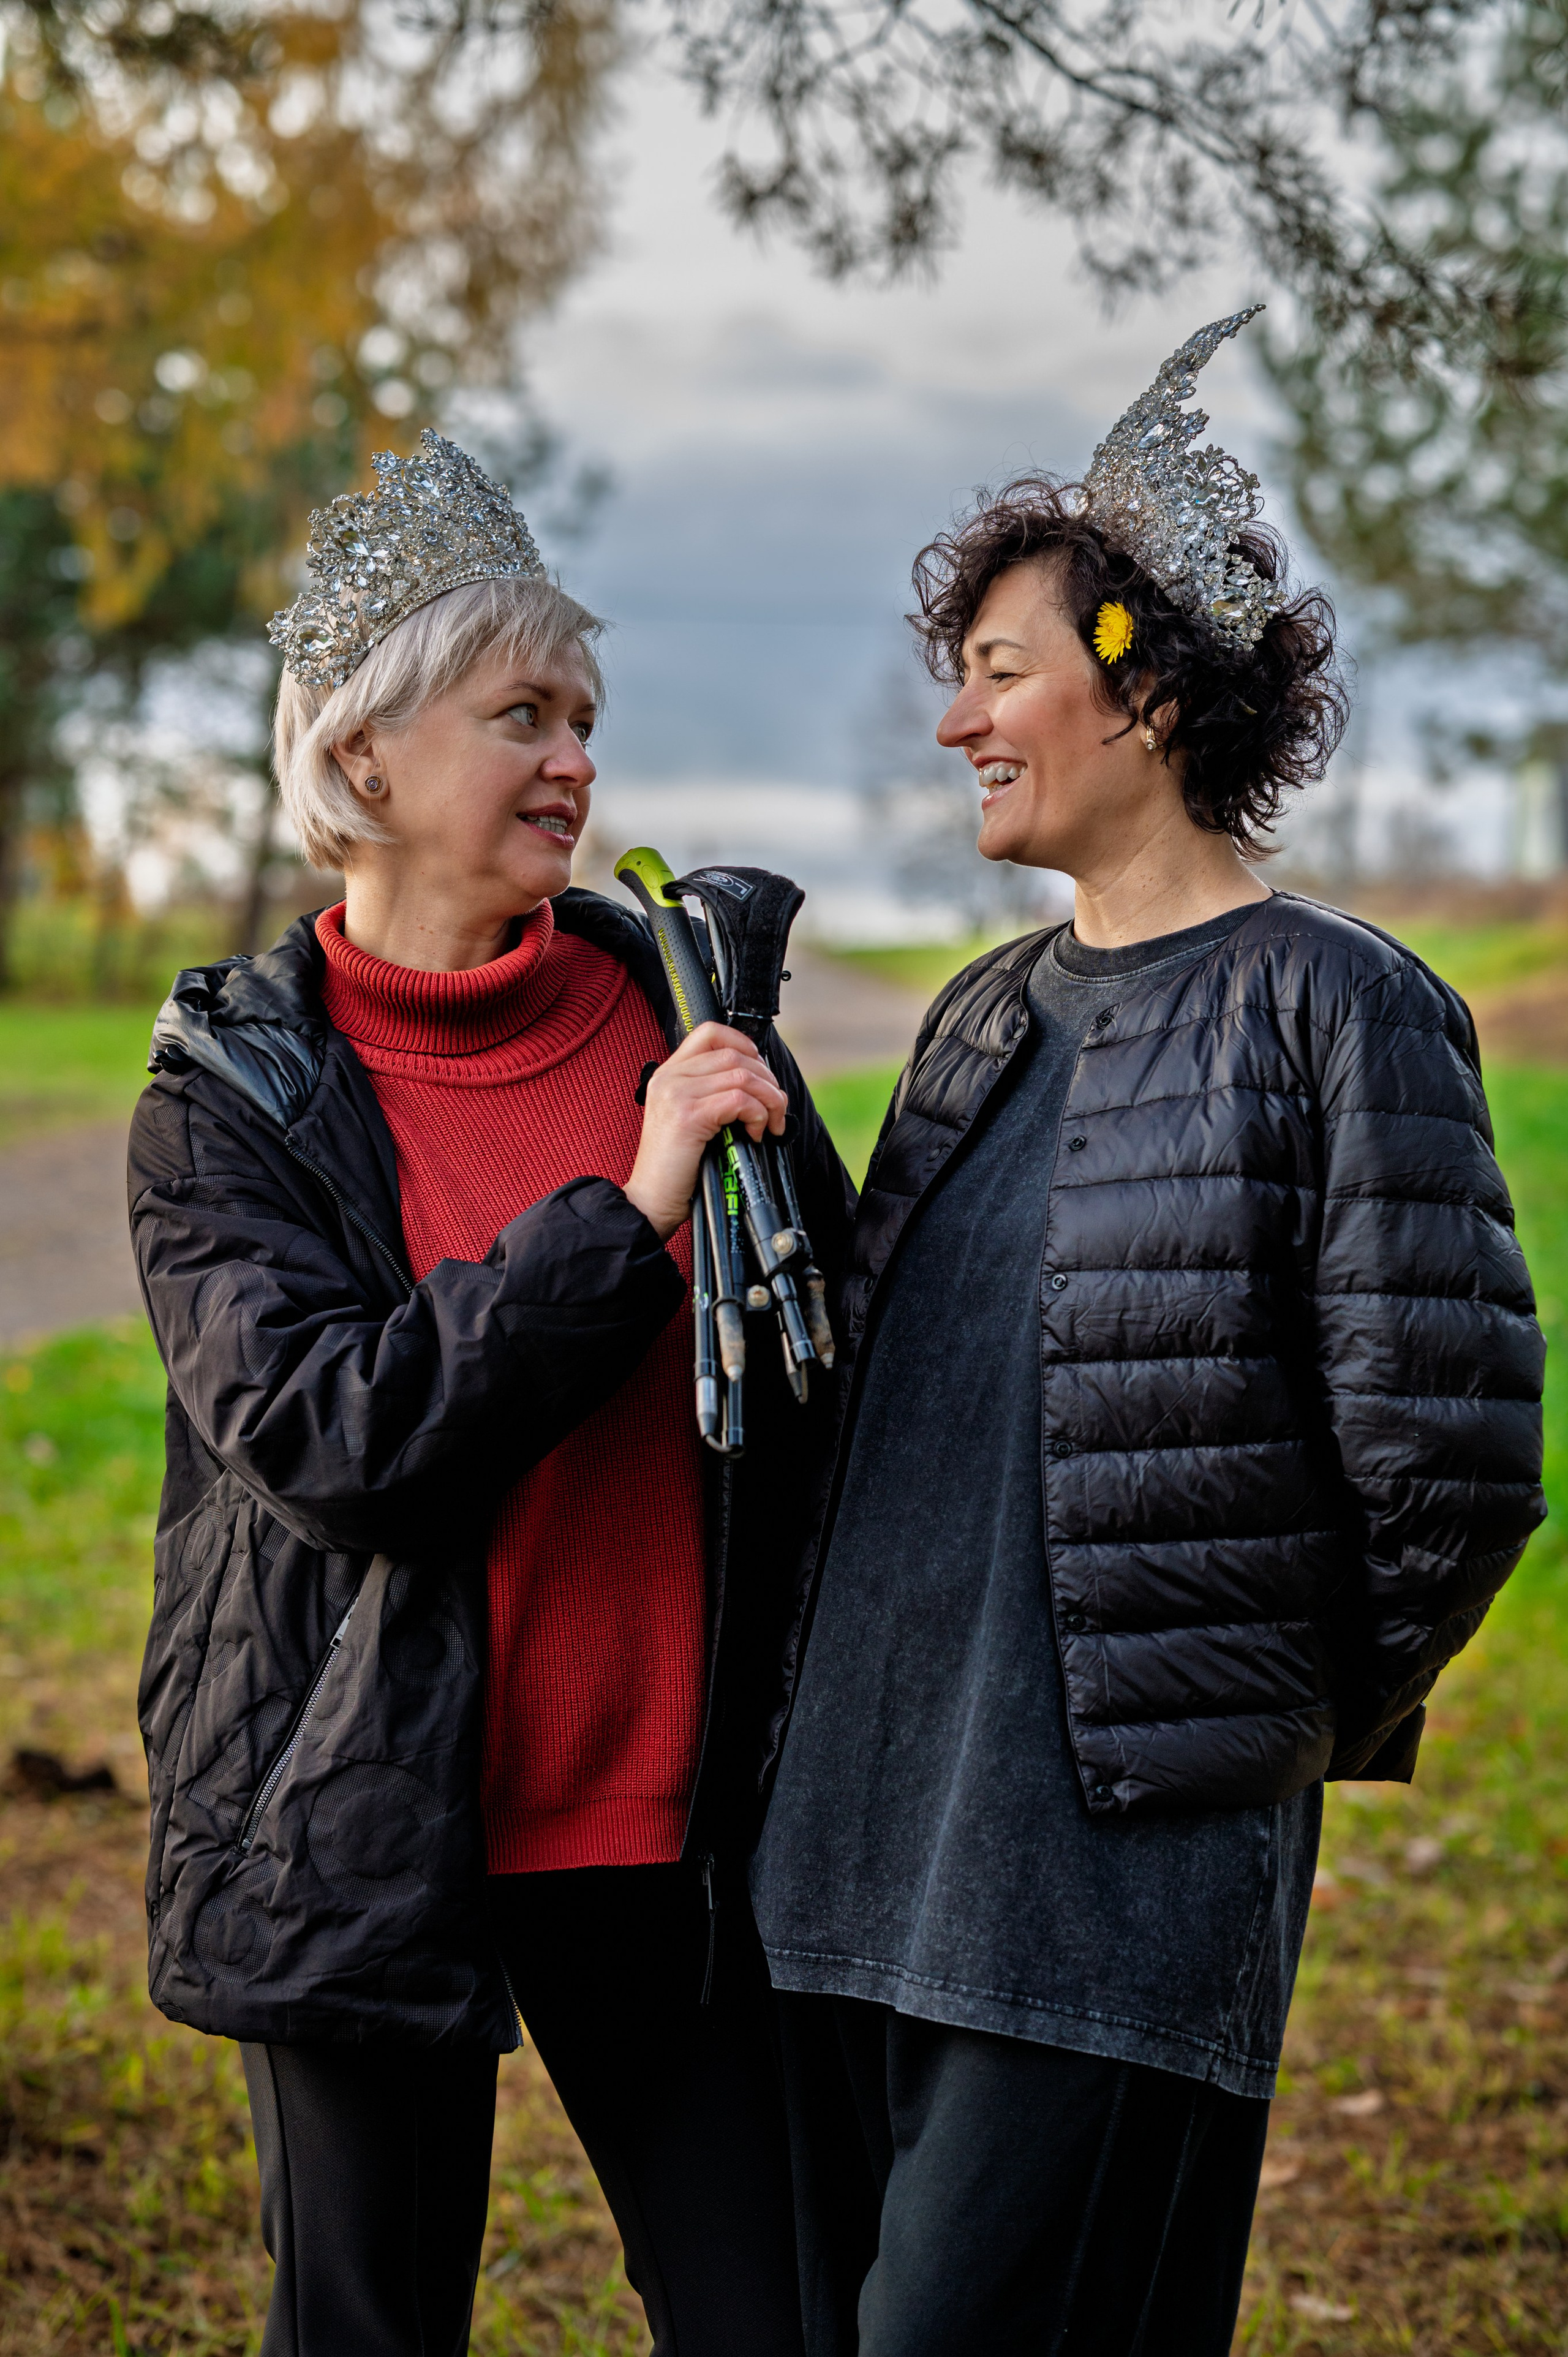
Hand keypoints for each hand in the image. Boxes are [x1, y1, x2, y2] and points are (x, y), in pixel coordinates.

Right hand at [624, 1023, 788, 1241]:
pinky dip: (757, 1114)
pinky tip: (755, 1133)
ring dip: (769, 1099)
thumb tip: (759, 1083)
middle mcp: (669, 1078)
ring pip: (742, 1075)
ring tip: (770, 1123)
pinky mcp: (688, 1116)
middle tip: (776, 1108)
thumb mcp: (690, 1119)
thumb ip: (711, 1094)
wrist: (651, 1201)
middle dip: (767, 1080)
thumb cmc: (676, 1167)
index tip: (762, 1072)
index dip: (745, 1044)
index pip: (710, 1033)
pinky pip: (739, 1100)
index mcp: (668, 1074)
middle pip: (734, 1054)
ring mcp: (676, 1094)